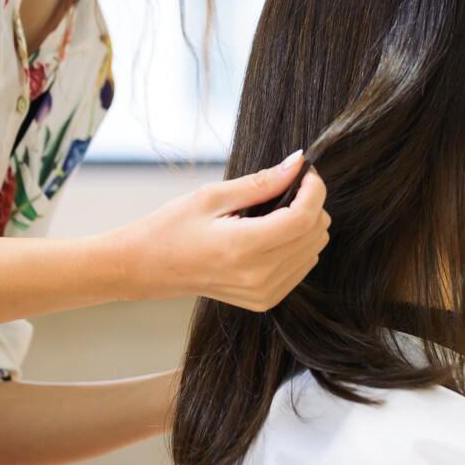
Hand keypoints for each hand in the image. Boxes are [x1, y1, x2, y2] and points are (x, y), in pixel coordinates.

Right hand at [108, 151, 330, 309]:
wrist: (148, 267)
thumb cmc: (173, 228)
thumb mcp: (212, 196)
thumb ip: (261, 183)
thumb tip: (297, 164)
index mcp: (243, 247)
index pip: (303, 218)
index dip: (314, 190)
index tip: (306, 173)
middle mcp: (258, 276)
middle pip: (315, 234)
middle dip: (311, 204)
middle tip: (287, 187)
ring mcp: (263, 292)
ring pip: (314, 250)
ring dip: (306, 225)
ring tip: (275, 212)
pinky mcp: (265, 299)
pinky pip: (302, 267)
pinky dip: (298, 245)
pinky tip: (273, 234)